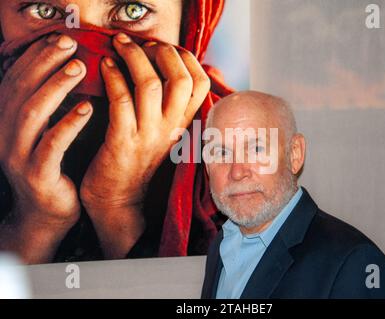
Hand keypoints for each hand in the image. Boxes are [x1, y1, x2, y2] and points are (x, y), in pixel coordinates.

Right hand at [0, 34, 90, 262]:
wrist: (46, 213)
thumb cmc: (54, 168)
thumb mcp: (46, 133)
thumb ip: (52, 107)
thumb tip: (73, 72)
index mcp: (7, 122)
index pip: (17, 80)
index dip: (37, 57)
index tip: (61, 39)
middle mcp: (5, 134)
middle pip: (21, 90)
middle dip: (44, 63)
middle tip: (70, 45)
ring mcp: (18, 155)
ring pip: (32, 113)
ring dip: (55, 87)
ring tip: (79, 69)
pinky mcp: (37, 174)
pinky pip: (52, 145)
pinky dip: (68, 124)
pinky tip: (87, 108)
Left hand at [80, 33, 209, 257]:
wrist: (119, 202)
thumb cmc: (137, 162)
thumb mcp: (163, 135)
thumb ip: (169, 108)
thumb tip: (169, 74)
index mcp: (182, 125)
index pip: (200, 84)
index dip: (186, 58)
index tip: (165, 47)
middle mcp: (170, 129)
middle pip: (182, 79)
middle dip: (162, 51)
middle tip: (142, 43)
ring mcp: (148, 136)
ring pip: (150, 85)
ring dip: (134, 57)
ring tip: (119, 45)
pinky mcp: (122, 143)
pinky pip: (121, 101)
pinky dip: (112, 77)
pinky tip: (105, 66)